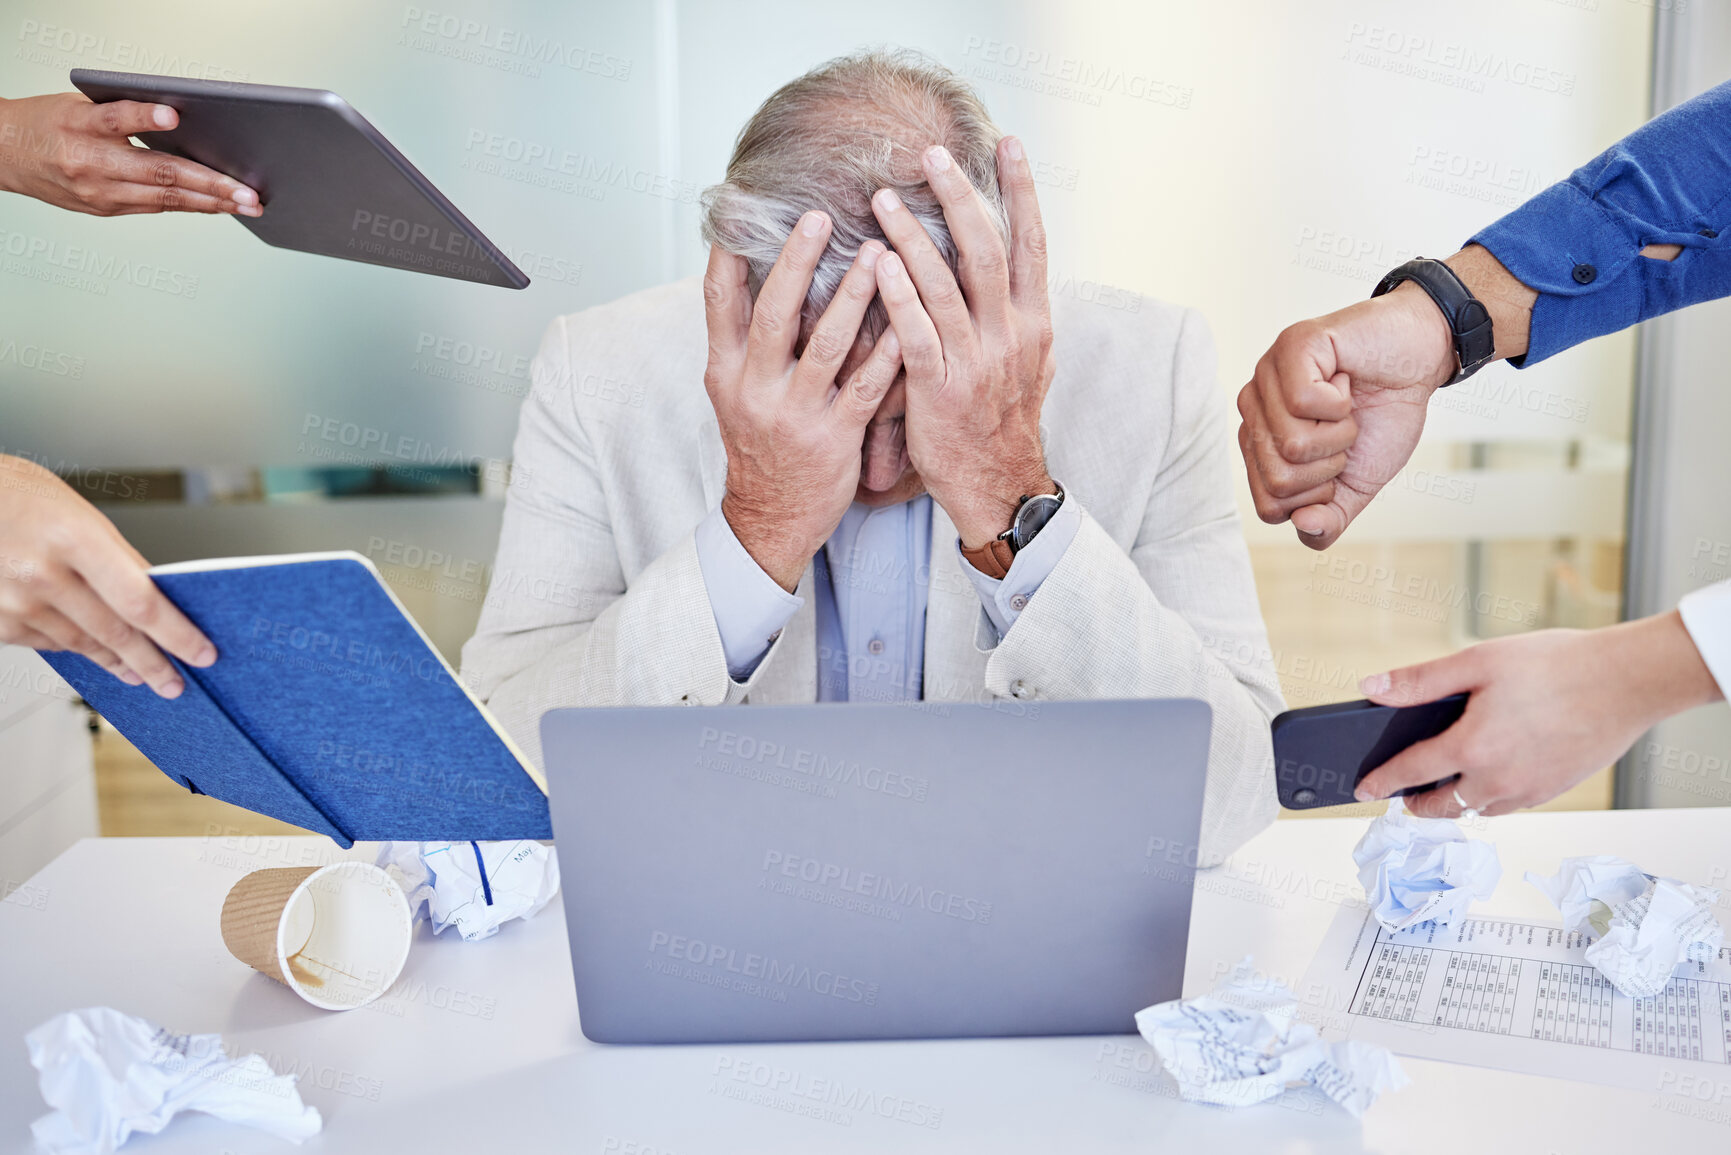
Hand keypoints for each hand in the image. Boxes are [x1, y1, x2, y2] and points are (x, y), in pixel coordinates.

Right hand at [0, 93, 259, 216]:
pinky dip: (188, 205)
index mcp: (79, 126)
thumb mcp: (77, 105)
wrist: (3, 154)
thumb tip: (179, 119)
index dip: (144, 117)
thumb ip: (122, 112)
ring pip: (164, 198)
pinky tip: (217, 205)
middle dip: (210, 184)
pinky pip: (155, 207)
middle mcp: (90, 164)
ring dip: (211, 203)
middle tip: (247, 192)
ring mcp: (99, 193)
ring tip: (246, 205)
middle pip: (157, 172)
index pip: (115, 120)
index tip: (173, 116)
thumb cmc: (45, 122)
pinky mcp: (104, 209)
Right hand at [0, 455, 216, 696]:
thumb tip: (157, 597)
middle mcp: (42, 575)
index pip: (140, 601)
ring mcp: (15, 602)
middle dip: (153, 664)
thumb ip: (119, 558)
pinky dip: (73, 647)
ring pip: (82, 645)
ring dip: (116, 662)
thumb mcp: (78, 513)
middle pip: (115, 633)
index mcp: (74, 539)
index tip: (202, 653)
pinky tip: (90, 649)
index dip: (176, 634)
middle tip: (176, 683)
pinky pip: (47, 643)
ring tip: (139, 673)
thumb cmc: (17, 496)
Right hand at [705, 217, 903, 590]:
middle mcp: (753, 389)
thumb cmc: (761, 445)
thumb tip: (754, 270)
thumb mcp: (735, 392)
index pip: (717, 301)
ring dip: (855, 295)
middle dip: (796, 262)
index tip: (743, 207)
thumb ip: (745, 340)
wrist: (770, 520)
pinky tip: (910, 319)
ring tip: (880, 252)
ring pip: (825, 345)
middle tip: (820, 216)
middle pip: (772, 312)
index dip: (728, 254)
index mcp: (725, 371)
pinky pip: (866, 387)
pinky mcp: (833, 438)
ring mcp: (794, 415)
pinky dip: (888, 351)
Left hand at [870, 136, 1054, 548]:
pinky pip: (917, 334)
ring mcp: (976, 363)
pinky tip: (879, 264)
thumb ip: (1021, 315)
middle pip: (988, 250)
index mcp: (1035, 324)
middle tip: (932, 154)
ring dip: (913, 236)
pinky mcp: (941, 390)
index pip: (1032, 243)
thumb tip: (1023, 269)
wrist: (998, 486)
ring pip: (946, 285)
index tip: (1008, 143)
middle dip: (960, 197)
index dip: (1022, 191)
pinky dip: (899, 296)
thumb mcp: (1031, 364)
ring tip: (883, 197)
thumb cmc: (1003, 422)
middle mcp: (1011, 336)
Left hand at [1238, 245, 1535, 548]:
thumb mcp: (1358, 484)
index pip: (1269, 507)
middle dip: (1330, 466)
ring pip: (1290, 444)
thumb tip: (1304, 526)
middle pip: (1278, 480)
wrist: (1419, 363)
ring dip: (1339, 433)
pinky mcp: (1289, 346)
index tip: (1338, 463)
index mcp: (1261, 446)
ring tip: (1345, 406)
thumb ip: (1330, 519)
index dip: (1317, 497)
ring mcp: (1265, 377)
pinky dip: (1340, 401)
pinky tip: (1344, 380)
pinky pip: (1303, 402)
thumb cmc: (1382, 417)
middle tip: (1345, 431)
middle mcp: (1253, 411)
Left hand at [1354, 612, 1721, 816]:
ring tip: (1439, 788)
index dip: (1381, 782)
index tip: (1362, 789)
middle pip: (1442, 806)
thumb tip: (1372, 689)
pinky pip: (1507, 807)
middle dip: (1415, 803)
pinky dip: (1486, 800)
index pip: (1411, 772)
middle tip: (1401, 794)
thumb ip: (1420, 681)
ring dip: (1452, 804)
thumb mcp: (1478, 661)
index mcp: (1473, 747)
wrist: (1629, 680)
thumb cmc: (1557, 664)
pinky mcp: (1554, 791)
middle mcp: (1498, 779)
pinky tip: (1484, 780)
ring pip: (1476, 811)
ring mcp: (1529, 790)